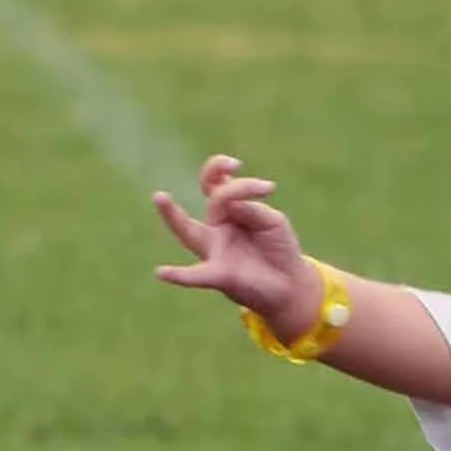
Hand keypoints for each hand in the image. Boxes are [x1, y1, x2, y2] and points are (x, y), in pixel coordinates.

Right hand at [153, 151, 317, 337]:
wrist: (290, 285)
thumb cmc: (277, 249)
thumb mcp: (272, 222)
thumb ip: (251, 210)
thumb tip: (229, 205)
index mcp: (231, 210)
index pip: (226, 184)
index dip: (235, 175)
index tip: (263, 184)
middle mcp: (218, 227)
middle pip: (212, 199)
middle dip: (210, 175)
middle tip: (226, 165)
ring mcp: (215, 250)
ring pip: (189, 231)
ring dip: (173, 216)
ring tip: (160, 196)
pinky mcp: (219, 275)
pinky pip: (196, 275)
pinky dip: (180, 275)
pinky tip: (161, 273)